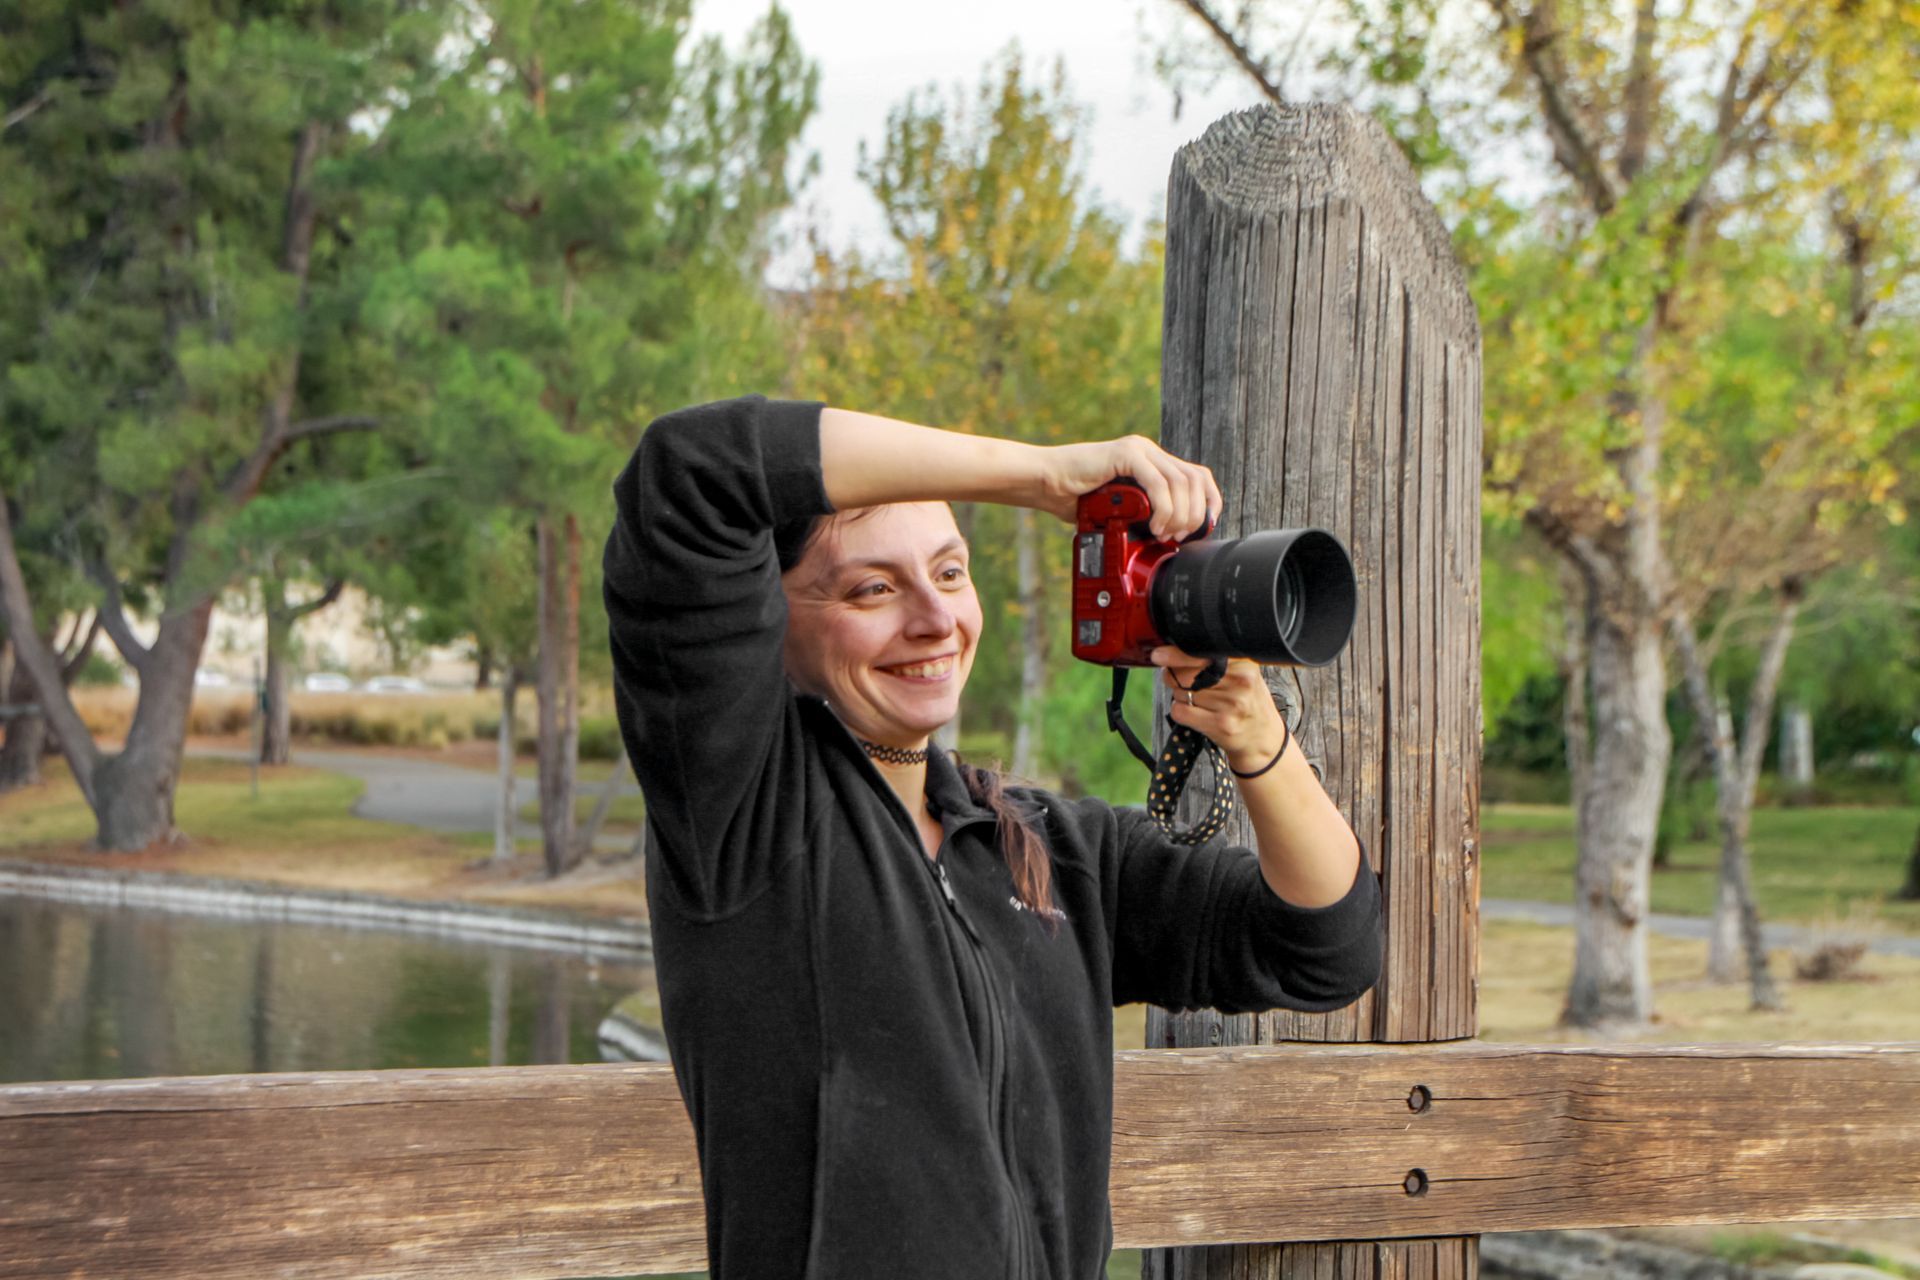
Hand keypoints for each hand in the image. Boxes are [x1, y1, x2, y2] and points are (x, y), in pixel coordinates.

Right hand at [1035, 436, 1221, 540]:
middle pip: (1196, 479)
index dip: (1209, 503)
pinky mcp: (1126, 453)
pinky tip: (1154, 525)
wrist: (1045, 484)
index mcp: (1153, 463)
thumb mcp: (1121, 513)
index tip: (1201, 530)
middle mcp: (1150, 452)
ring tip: (1164, 534)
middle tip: (1177, 537)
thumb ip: (1145, 517)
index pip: (1198, 477)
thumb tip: (1170, 540)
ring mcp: (1139, 450)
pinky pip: (1158, 482)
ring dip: (1179, 514)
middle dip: (1195, 514)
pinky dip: (1163, 508)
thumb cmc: (1076, 501)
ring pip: (1181, 482)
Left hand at [1152, 645, 1285, 773]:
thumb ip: (1214, 658)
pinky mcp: (1219, 725)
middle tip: (1183, 680)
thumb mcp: (1242, 672)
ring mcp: (1230, 705)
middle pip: (1184, 673)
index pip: (1201, 653)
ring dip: (1180, 694)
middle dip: (1175, 675)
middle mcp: (1240, 682)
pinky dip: (1180, 710)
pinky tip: (1195, 711)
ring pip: (1180, 692)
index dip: (1176, 654)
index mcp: (1244, 663)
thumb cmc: (1247, 699)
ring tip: (1199, 698)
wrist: (1262, 736)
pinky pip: (1180, 711)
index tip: (1159, 655)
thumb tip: (1170, 650)